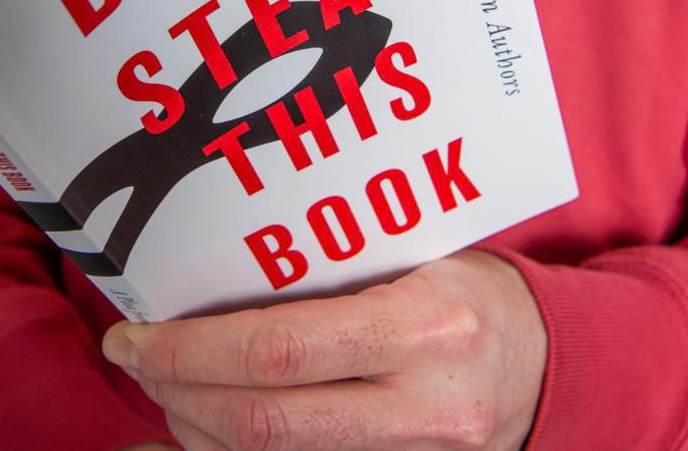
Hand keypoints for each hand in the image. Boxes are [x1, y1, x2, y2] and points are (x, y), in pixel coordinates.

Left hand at [103, 250, 546, 449]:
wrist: (552, 362)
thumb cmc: (473, 291)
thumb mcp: (415, 255)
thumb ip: (331, 273)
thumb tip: (222, 273)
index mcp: (421, 328)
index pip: (280, 349)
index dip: (190, 350)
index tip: (136, 337)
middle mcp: (418, 405)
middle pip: (265, 424)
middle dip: (178, 396)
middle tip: (135, 363)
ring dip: (200, 432)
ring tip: (168, 391)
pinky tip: (208, 429)